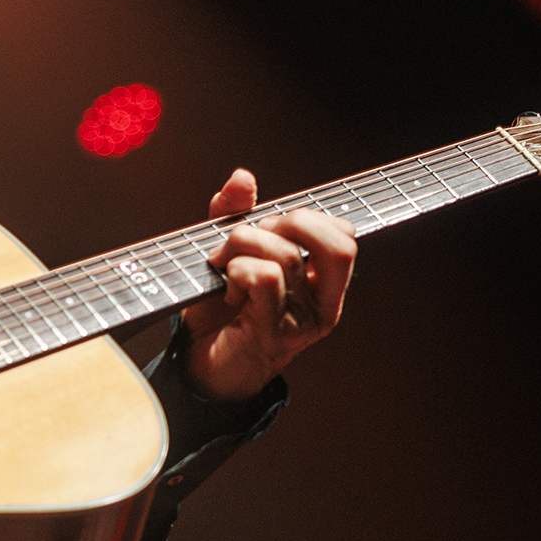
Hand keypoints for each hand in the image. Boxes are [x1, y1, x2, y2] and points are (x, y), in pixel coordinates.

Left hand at [179, 169, 357, 400]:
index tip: (269, 226)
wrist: (195, 364)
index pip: (345, 235)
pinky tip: (227, 288)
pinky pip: (264, 279)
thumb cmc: (217, 310)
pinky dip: (237, 271)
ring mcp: (300, 324)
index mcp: (321, 283)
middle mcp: (322, 305)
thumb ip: (233, 213)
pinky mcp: (273, 336)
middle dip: (283, 223)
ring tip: (223, 264)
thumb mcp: (226, 251)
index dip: (309, 217)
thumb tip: (243, 176)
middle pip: (336, 243)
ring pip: (286, 256)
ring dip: (241, 245)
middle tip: (245, 239)